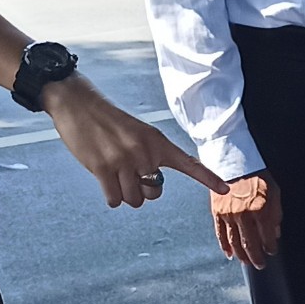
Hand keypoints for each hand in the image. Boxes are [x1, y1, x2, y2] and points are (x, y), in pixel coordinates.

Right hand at [42, 77, 225, 207]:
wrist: (78, 103)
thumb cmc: (107, 122)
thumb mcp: (137, 133)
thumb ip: (149, 157)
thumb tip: (151, 187)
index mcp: (157, 141)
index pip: (189, 163)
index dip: (208, 178)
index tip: (226, 189)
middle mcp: (145, 152)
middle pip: (154, 193)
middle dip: (140, 190)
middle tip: (126, 173)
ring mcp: (124, 161)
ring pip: (134, 200)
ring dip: (123, 194)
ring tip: (113, 174)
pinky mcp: (103, 168)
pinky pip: (115, 199)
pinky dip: (111, 197)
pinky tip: (104, 181)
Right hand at [212, 172, 279, 268]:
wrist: (234, 162)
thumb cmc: (257, 175)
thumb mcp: (275, 191)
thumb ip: (276, 214)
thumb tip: (275, 233)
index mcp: (260, 210)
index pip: (267, 237)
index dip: (270, 247)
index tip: (272, 252)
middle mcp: (243, 215)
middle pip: (250, 243)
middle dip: (257, 257)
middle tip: (260, 265)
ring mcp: (228, 215)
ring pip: (235, 242)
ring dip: (242, 255)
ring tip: (247, 263)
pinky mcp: (217, 213)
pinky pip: (220, 234)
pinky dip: (225, 246)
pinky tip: (230, 254)